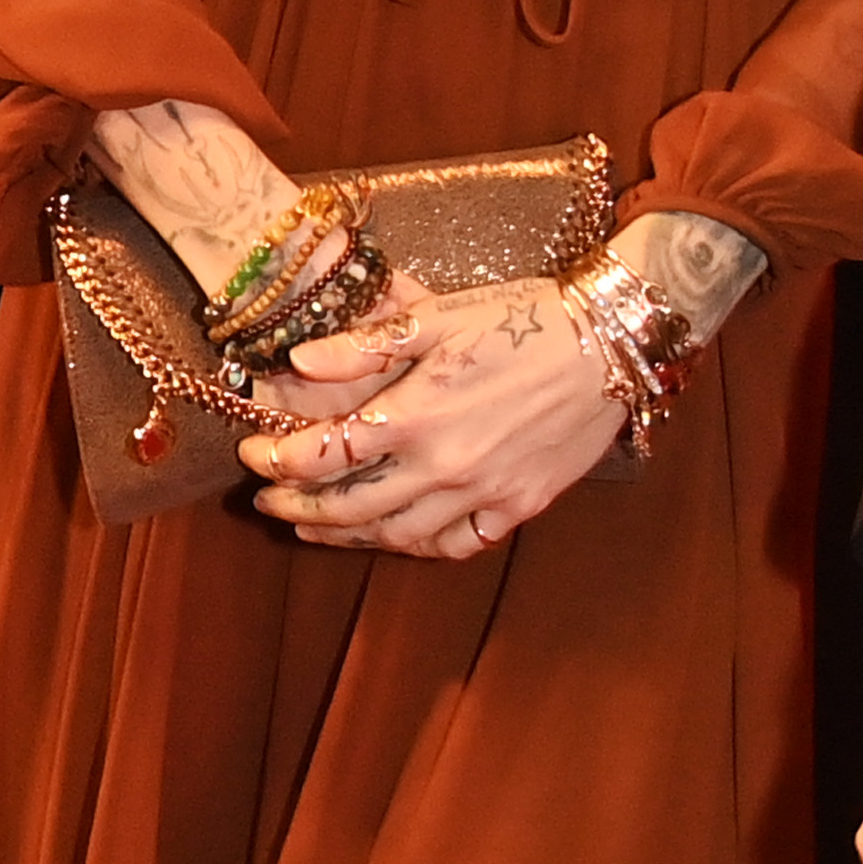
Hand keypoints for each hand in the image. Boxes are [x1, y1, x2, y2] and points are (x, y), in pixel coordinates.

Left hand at [237, 268, 618, 554]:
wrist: (609, 346)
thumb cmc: (523, 320)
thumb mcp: (440, 317)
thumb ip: (366, 345)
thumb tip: (300, 364)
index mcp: (416, 415)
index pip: (325, 454)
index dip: (279, 458)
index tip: (253, 453)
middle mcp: (443, 466)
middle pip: (350, 506)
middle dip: (298, 506)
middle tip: (266, 500)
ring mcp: (482, 494)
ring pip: (396, 534)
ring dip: (345, 536)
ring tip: (313, 527)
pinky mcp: (517, 507)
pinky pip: (456, 544)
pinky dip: (417, 546)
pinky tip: (397, 536)